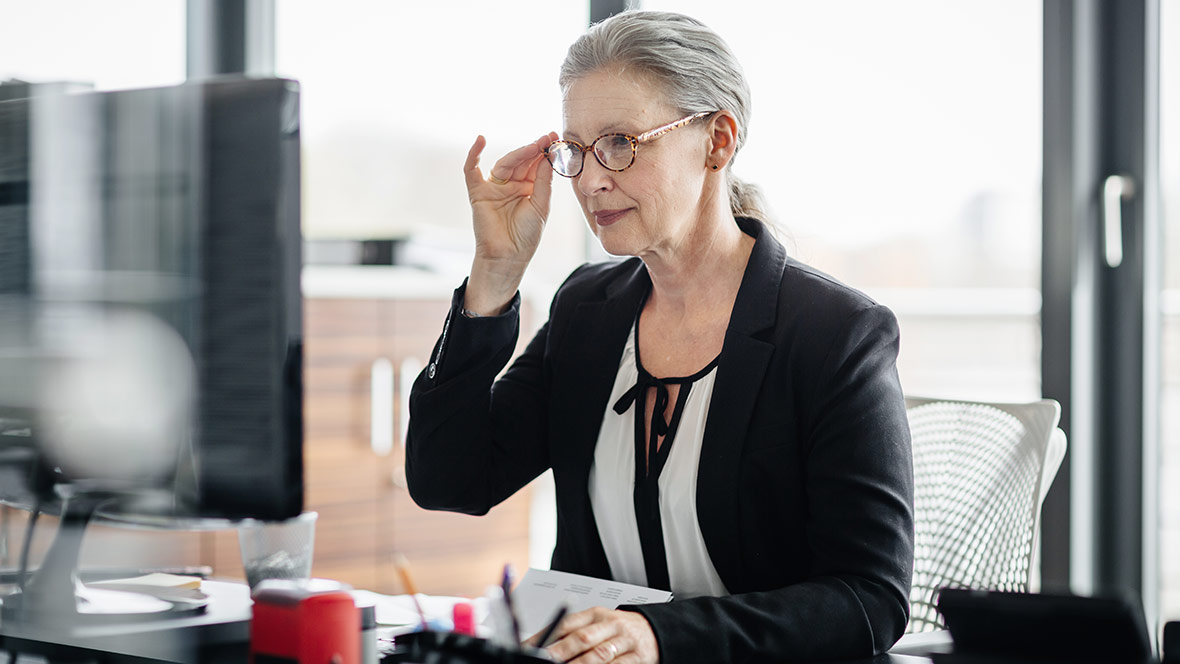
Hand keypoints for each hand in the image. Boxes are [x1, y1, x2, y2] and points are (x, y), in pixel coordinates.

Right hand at [462, 132, 557, 314]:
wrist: (509, 256)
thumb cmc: (526, 236)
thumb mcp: (541, 206)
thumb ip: (543, 181)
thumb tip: (547, 157)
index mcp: (529, 188)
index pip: (536, 165)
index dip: (545, 151)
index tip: (555, 137)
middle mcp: (512, 185)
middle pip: (522, 161)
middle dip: (534, 149)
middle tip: (547, 138)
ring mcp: (495, 187)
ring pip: (505, 164)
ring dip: (518, 153)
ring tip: (534, 145)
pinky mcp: (478, 192)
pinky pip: (472, 171)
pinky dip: (474, 155)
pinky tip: (480, 140)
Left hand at [525, 607, 658, 663]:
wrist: (655, 631)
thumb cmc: (618, 631)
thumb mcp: (598, 625)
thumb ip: (573, 634)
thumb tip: (542, 645)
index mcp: (596, 614)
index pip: (568, 623)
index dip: (548, 636)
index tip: (531, 648)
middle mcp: (610, 625)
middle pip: (582, 638)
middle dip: (561, 652)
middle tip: (545, 659)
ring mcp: (624, 641)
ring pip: (600, 654)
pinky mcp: (637, 658)